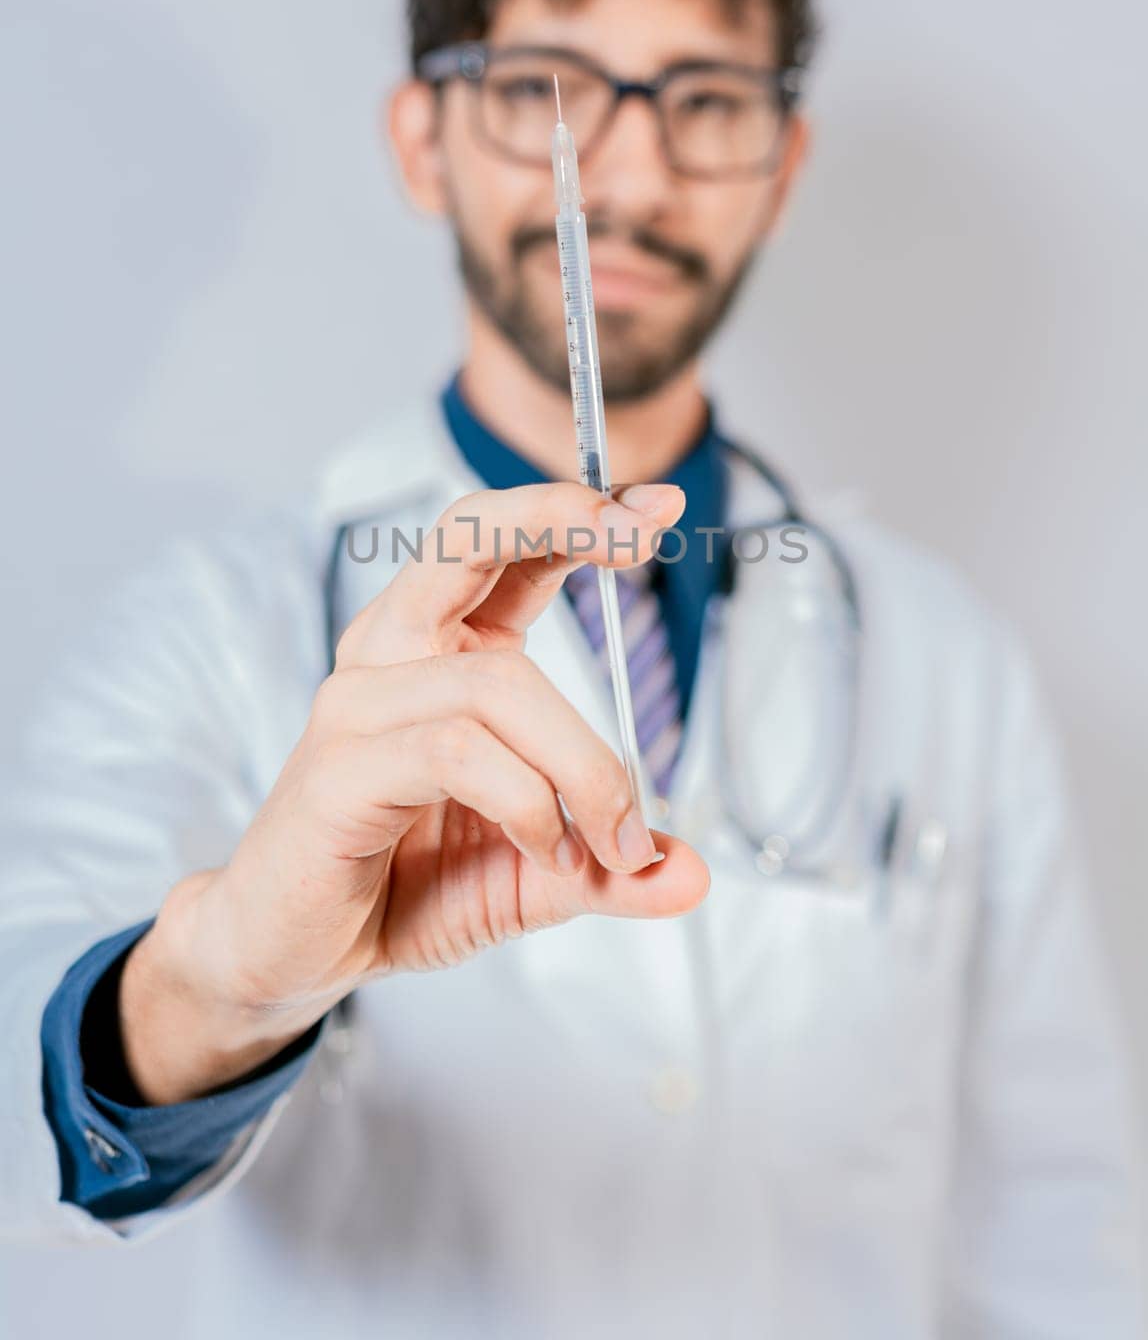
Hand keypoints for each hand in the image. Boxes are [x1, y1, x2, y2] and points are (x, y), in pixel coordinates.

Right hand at [122, 481, 709, 1101]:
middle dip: (557, 516)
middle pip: (466, 539)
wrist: (291, 954)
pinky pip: (457, 750)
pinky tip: (544, 850)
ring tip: (610, 841)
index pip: (503, 550)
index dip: (577, 514)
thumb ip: (607, 866)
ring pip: (499, 681)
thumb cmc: (397, 890)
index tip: (658, 507)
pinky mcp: (339, 764)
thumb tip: (689, 873)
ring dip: (582, 764)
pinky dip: (526, 801)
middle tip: (637, 533)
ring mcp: (359, 703)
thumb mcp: (532, 876)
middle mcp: (393, 655)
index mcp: (438, 652)